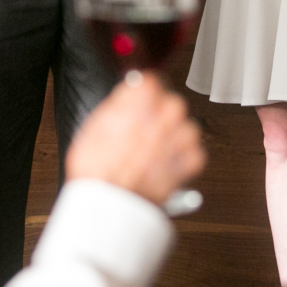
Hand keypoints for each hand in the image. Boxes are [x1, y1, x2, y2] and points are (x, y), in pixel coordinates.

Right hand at [65, 74, 205, 206]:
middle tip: (145, 131)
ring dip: (174, 137)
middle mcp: (164, 114)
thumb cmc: (96, 171)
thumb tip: (128, 95)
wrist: (109, 206)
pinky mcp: (191, 161)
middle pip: (172, 102)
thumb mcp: (92, 127)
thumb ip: (117, 106)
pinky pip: (194, 152)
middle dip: (160, 115)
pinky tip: (164, 166)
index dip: (144, 93)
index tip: (142, 100)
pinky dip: (182, 160)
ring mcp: (180, 137)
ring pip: (186, 126)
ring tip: (154, 152)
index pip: (151, 80)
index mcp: (140, 99)